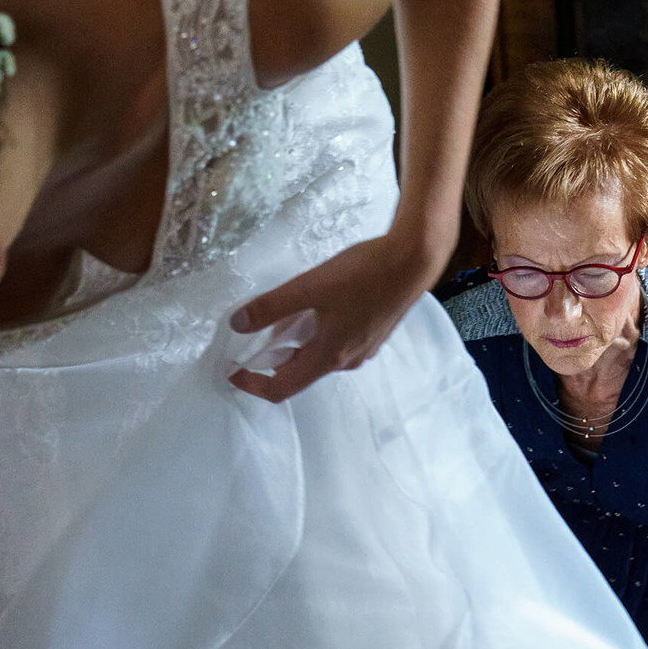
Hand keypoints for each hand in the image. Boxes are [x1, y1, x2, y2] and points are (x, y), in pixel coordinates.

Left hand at [227, 233, 438, 401]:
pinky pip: (335, 344)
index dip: (252, 384)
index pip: (281, 388)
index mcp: (328, 356)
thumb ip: (272, 306)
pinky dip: (316, 334)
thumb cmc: (364, 273)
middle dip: (272, 358)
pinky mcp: (372, 334)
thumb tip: (237, 324)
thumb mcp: (310, 286)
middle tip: (255, 332)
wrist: (414, 260)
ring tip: (284, 315)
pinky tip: (315, 306)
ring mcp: (363, 349)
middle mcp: (346, 361)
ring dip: (295, 344)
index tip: (233, 370)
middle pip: (299, 372)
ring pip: (318, 356)